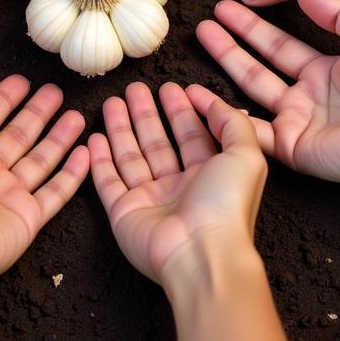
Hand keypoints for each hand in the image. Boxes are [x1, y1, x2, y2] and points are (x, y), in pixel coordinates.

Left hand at [0, 76, 87, 286]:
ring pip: (40, 160)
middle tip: (55, 92)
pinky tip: (85, 153)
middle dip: (35, 113)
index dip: (2, 99)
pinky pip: (56, 192)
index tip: (22, 81)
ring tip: (76, 116)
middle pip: (16, 136)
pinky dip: (72, 174)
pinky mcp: (27, 217)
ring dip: (58, 138)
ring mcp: (6, 196)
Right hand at [89, 82, 265, 283]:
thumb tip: (215, 102)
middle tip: (134, 88)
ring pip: (131, 157)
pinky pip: (108, 182)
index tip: (171, 87)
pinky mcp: (124, 213)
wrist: (200, 253)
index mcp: (209, 174)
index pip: (192, 135)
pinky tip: (94, 138)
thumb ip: (232, 124)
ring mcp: (150, 200)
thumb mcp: (245, 154)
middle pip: (158, 142)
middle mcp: (179, 187)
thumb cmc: (226, 203)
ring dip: (121, 128)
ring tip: (111, 101)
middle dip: (146, 114)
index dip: (183, 110)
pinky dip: (100, 160)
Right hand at [189, 0, 339, 185]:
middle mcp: (306, 95)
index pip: (280, 44)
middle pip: (258, 64)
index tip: (229, 5)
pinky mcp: (291, 147)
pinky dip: (225, 115)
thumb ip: (338, 12)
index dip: (254, 25)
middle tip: (204, 21)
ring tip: (200, 43)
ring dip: (225, 66)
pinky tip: (201, 95)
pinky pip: (252, 130)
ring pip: (250, 90)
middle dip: (231, 42)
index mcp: (325, 70)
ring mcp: (296, 122)